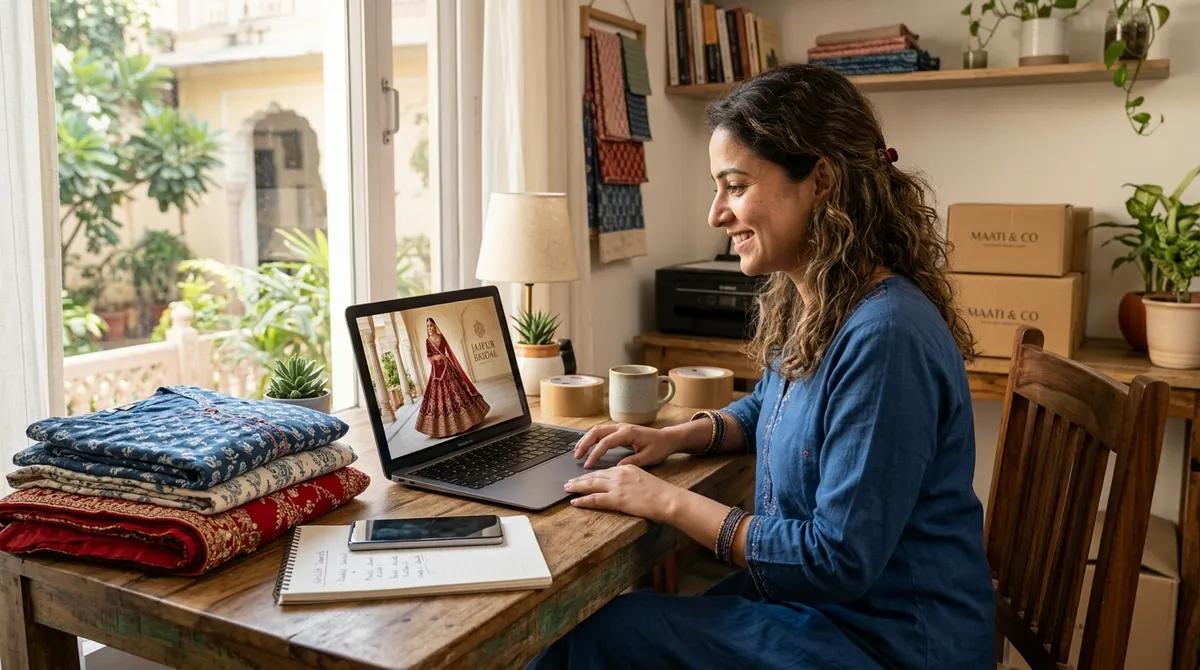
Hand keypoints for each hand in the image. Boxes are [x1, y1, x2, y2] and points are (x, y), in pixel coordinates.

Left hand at [564, 465, 680, 522]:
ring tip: (567, 489)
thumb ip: (631, 479)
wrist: (668, 499)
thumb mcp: (644, 478)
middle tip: (569, 482)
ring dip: (577, 486)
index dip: (592, 474)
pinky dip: (583, 500)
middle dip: (580, 479)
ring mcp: (617, 486)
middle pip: (595, 476)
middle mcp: (619, 474)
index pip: (604, 471)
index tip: (583, 477)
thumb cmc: (661, 492)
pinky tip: (575, 502)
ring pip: (591, 485)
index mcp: (626, 468)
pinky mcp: (617, 499)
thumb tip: (624, 485)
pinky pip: (594, 499)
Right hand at [574, 423, 682, 468]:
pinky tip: (587, 446)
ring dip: (586, 439)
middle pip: (597, 431)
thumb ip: (632, 462)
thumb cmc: (659, 447)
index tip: (588, 465)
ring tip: (577, 452)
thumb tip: (616, 468)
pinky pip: (602, 431)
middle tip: (577, 456)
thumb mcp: (648, 457)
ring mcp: (620, 427)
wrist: (667, 438)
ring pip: (597, 430)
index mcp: (628, 433)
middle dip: (584, 443)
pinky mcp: (620, 430)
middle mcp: (621, 427)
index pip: (606, 442)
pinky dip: (592, 438)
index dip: (595, 454)